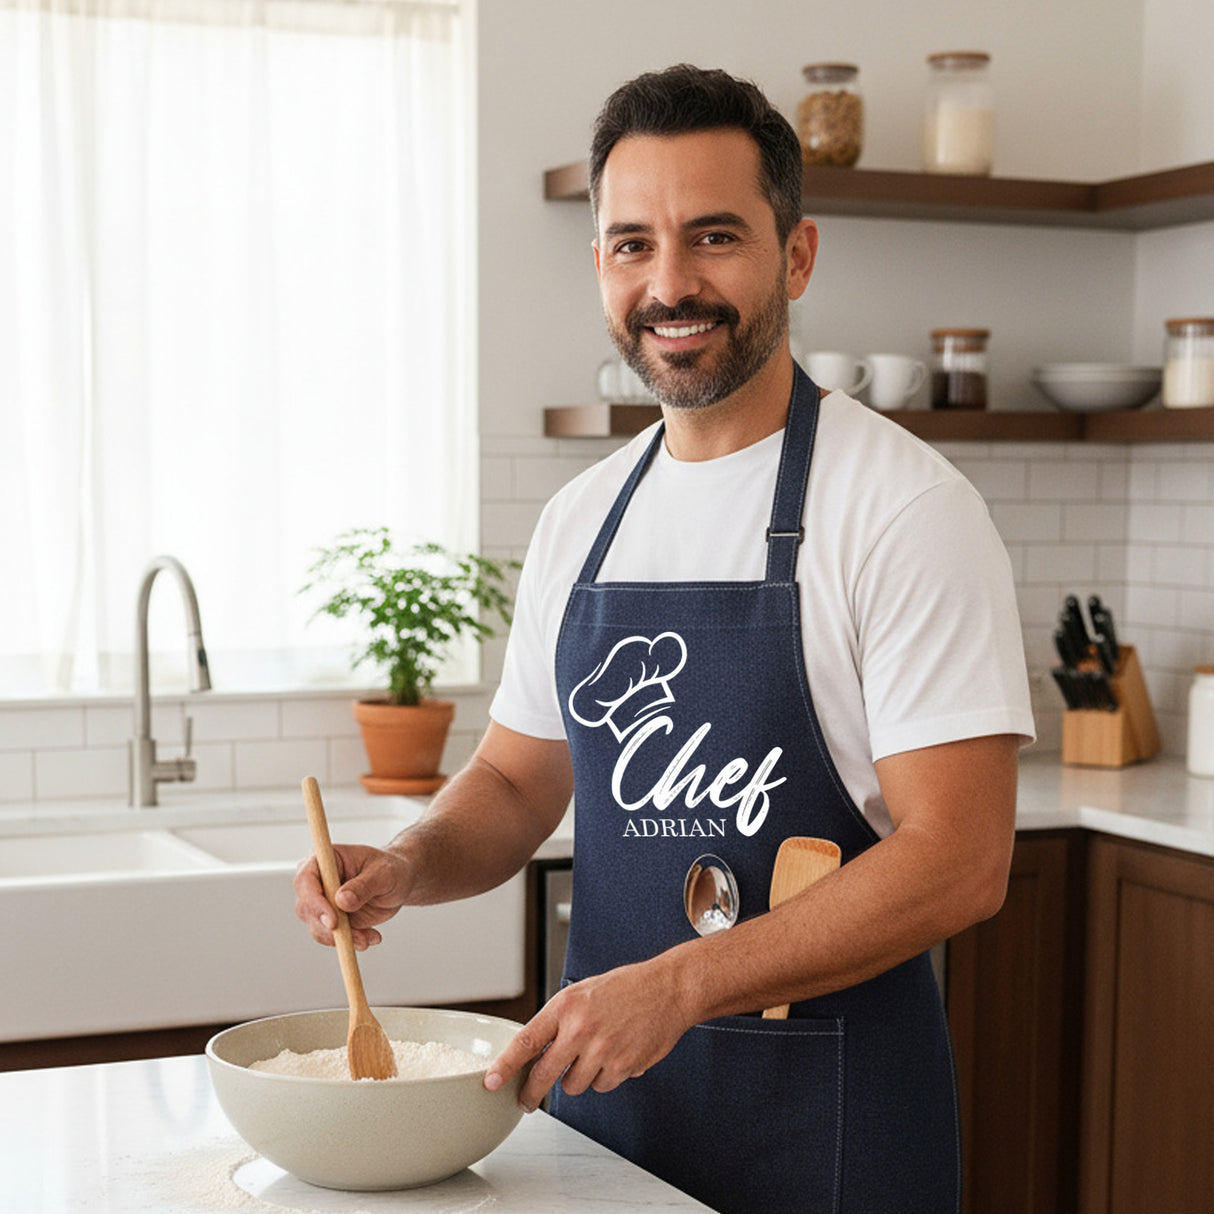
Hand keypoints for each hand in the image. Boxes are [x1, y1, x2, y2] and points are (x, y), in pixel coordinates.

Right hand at [293, 844, 409, 950]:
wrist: (397, 883)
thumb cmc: (390, 869)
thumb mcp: (384, 874)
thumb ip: (364, 885)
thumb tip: (342, 901)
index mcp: (327, 859)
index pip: (306, 879)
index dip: (314, 901)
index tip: (333, 921)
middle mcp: (317, 880)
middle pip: (306, 907)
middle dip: (328, 927)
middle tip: (357, 936)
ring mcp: (321, 902)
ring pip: (317, 927)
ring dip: (342, 937)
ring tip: (370, 936)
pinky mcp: (330, 919)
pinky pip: (331, 937)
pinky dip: (349, 941)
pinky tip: (370, 937)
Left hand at [484, 960, 692, 1112]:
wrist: (668, 990)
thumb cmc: (625, 988)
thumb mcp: (583, 992)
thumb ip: (559, 1020)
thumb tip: (535, 1052)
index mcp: (566, 1006)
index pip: (526, 1041)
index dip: (504, 1066)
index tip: (490, 1082)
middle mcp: (580, 1029)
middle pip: (544, 1075)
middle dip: (530, 1094)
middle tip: (525, 1101)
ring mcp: (602, 1051)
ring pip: (573, 1085)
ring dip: (578, 1077)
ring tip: (595, 1053)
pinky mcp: (622, 1067)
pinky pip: (601, 1086)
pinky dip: (605, 1077)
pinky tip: (617, 1054)